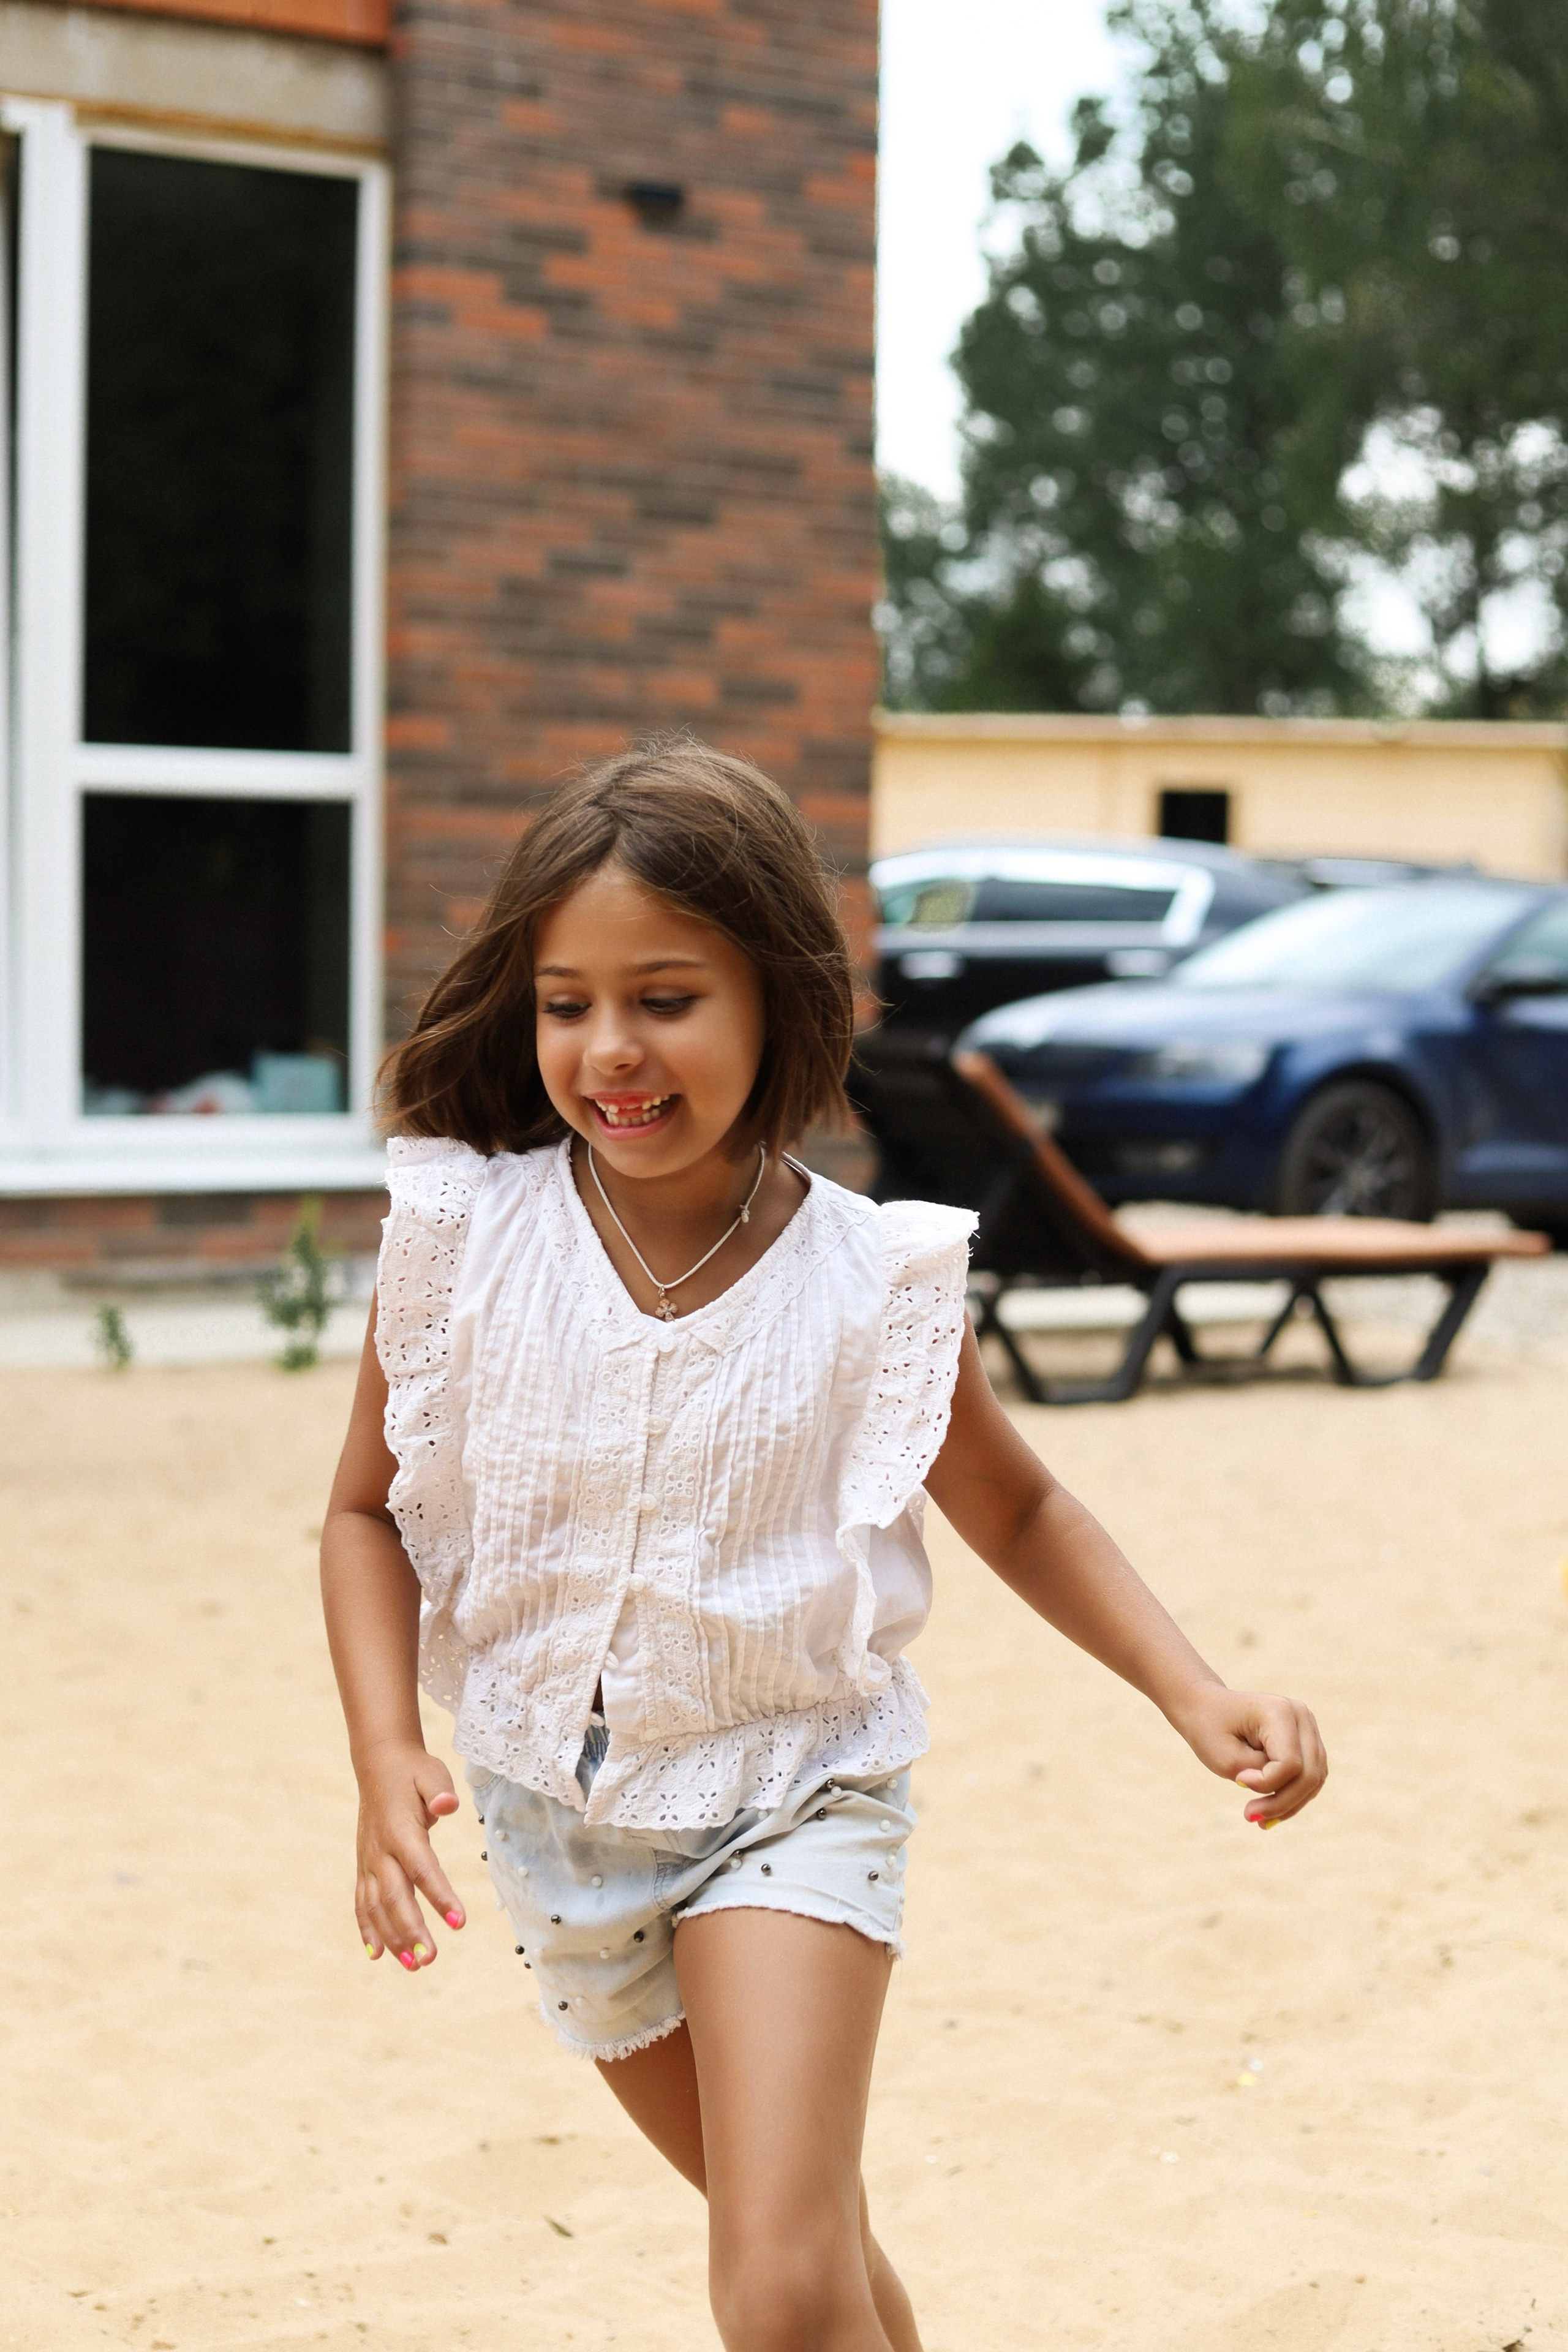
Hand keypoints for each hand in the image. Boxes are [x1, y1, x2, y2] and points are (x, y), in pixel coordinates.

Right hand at [354, 1741, 466, 1968]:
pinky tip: (378, 1954)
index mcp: (400, 1830)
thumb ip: (440, 1791)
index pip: (422, 1868)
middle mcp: (380, 1850)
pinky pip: (362, 1902)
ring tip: (413, 1966)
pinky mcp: (364, 1866)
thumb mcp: (432, 1773)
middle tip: (430, 1960)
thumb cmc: (413, 1772)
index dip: (439, 1895)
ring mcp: (368, 1861)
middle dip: (411, 1930)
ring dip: (392, 1937)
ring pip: (376, 1906)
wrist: (379, 1765)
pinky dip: (367, 1929)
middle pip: (395, 1896)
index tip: (459, 1922)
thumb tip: (449, 1805)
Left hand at [1170, 1684, 1326, 1828]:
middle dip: (1282, 1803)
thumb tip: (1290, 1794)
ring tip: (1259, 1817)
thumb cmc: (1210, 1729)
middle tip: (1251, 1817)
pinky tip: (1269, 1809)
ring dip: (1289, 1804)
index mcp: (1280, 1711)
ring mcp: (1308, 1727)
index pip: (1290, 1763)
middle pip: (1309, 1774)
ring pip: (1314, 1779)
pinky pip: (1310, 1776)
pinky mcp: (1307, 1741)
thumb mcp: (1226, 1759)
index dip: (1267, 1783)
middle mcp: (1301, 1716)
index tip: (1238, 1781)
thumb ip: (1261, 1779)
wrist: (1206, 1707)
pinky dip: (1292, 1796)